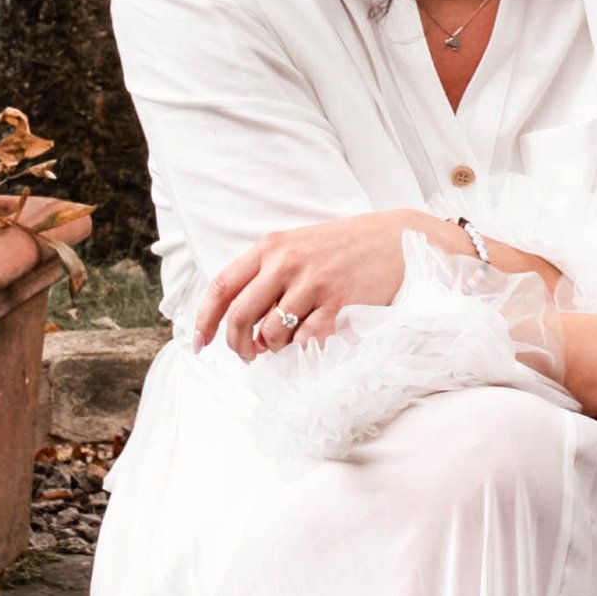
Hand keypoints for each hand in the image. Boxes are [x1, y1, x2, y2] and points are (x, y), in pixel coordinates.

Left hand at [194, 209, 428, 358]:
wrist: (397, 239)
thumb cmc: (345, 248)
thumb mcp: (298, 247)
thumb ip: (267, 279)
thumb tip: (245, 330)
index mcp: (270, 247)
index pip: (221, 287)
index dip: (204, 320)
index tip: (200, 344)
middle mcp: (286, 263)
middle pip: (239, 316)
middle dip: (236, 345)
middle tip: (247, 356)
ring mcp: (312, 283)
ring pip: (270, 334)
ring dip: (273, 348)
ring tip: (288, 342)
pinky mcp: (338, 303)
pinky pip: (305, 341)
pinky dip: (302, 350)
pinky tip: (312, 340)